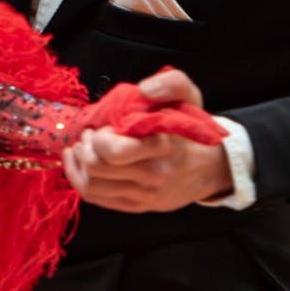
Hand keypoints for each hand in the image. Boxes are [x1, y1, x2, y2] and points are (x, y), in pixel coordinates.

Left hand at [61, 68, 232, 212]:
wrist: (212, 168)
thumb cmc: (192, 131)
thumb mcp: (190, 97)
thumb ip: (171, 84)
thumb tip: (144, 89)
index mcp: (162, 147)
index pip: (111, 151)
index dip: (97, 138)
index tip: (102, 128)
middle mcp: (152, 175)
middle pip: (96, 168)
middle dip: (84, 147)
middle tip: (88, 136)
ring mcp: (144, 195)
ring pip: (91, 186)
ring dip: (77, 165)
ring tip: (80, 149)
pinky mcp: (137, 206)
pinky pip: (98, 199)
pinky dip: (80, 181)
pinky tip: (77, 165)